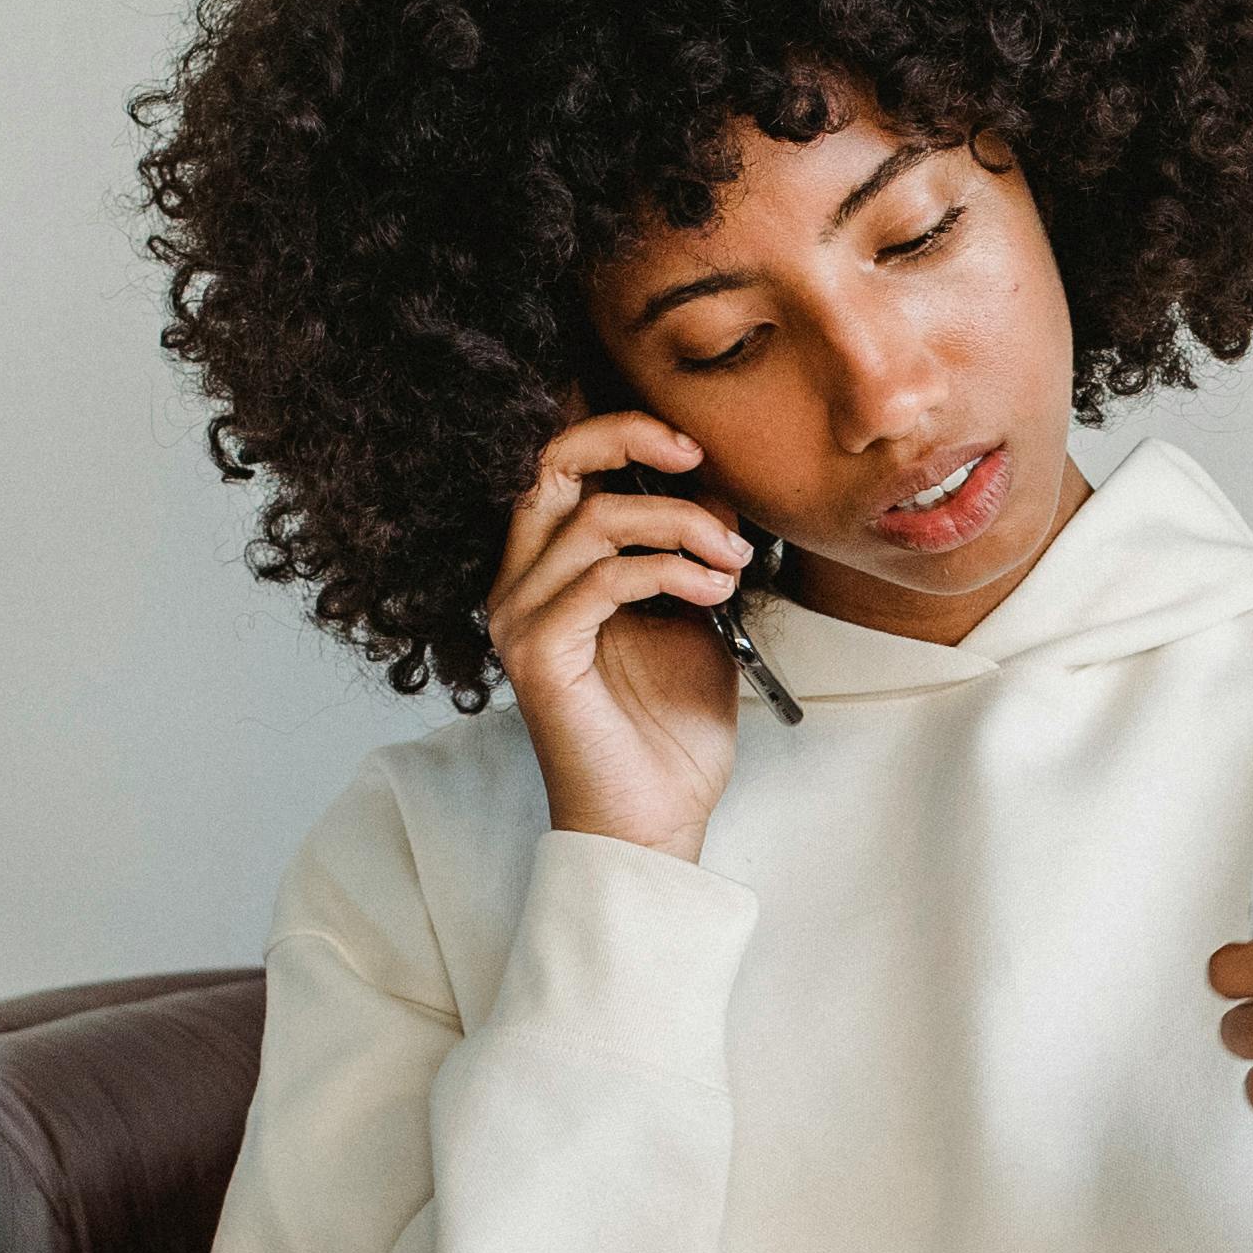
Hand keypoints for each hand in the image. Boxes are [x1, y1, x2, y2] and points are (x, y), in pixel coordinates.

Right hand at [488, 415, 756, 856]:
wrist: (656, 819)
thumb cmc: (670, 731)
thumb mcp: (696, 617)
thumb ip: (693, 552)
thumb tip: (714, 490)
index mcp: (549, 570)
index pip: (561, 466)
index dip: (620, 433)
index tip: (693, 448)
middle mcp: (520, 585)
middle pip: (551, 463)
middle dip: (629, 438)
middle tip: (697, 457)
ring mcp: (521, 617)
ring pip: (594, 518)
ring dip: (681, 525)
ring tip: (732, 560)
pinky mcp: (538, 652)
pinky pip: (605, 577)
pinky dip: (670, 570)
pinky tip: (711, 588)